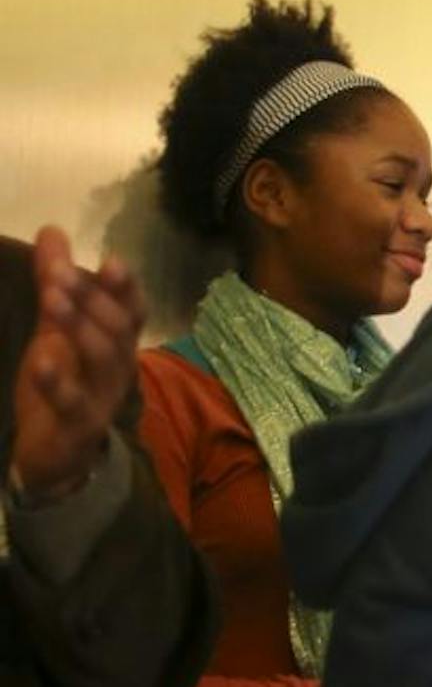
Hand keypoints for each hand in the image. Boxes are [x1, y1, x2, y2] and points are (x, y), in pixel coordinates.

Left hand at [10, 226, 146, 500]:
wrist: (57, 456)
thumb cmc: (61, 385)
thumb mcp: (55, 330)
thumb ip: (55, 283)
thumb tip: (53, 230)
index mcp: (117, 345)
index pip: (132, 311)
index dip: (126, 288)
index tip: (111, 261)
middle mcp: (118, 369)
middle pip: (118, 330)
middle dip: (93, 299)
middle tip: (61, 273)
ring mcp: (102, 398)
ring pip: (102, 361)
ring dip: (79, 328)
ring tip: (53, 301)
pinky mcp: (79, 426)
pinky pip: (74, 403)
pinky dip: (59, 383)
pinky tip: (43, 362)